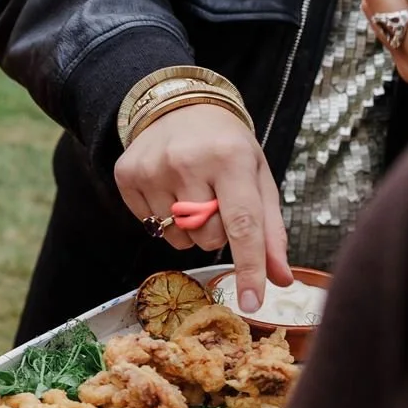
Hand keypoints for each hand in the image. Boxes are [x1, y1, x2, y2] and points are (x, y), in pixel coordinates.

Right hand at [113, 101, 289, 313]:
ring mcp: (152, 168)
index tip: (253, 303)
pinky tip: (168, 189)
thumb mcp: (257, 176)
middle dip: (217, 231)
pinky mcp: (126, 175)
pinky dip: (164, 219)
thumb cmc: (226, 144)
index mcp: (230, 157)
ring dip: (191, 229)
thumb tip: (281, 280)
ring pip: (179, 237)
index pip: (243, 224)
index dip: (250, 268)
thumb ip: (271, 230)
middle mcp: (188, 161)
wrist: (177, 104)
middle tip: (215, 199)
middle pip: (208, 237)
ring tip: (191, 194)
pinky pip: (152, 227)